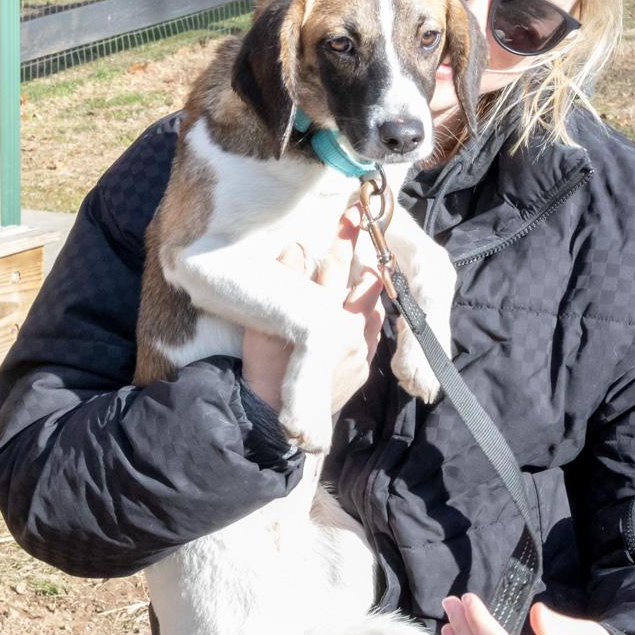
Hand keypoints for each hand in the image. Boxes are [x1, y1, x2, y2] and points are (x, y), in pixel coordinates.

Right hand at [241, 206, 385, 412]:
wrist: (276, 423)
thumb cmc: (262, 371)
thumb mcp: (262, 327)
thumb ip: (281, 286)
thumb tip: (295, 247)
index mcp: (322, 317)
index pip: (335, 267)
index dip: (345, 236)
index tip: (353, 210)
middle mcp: (347, 331)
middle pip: (363, 283)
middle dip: (364, 256)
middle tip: (367, 229)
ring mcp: (360, 350)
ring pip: (372, 308)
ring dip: (368, 288)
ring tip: (367, 268)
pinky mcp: (363, 367)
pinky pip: (371, 334)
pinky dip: (367, 316)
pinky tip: (361, 308)